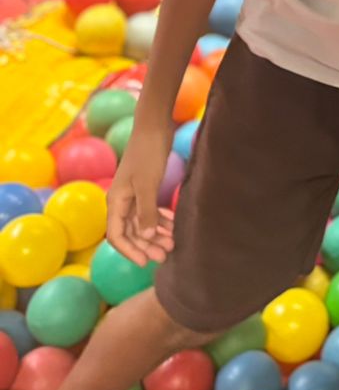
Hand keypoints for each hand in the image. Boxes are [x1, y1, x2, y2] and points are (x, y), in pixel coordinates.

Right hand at [106, 120, 176, 264]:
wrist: (155, 126)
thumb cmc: (148, 154)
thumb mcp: (147, 184)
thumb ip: (146, 212)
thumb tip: (146, 237)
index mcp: (116, 202)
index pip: (117, 236)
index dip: (130, 251)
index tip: (145, 262)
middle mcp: (121, 201)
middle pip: (130, 232)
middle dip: (146, 246)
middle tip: (165, 256)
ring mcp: (133, 195)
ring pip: (141, 223)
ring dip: (155, 235)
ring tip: (172, 244)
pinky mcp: (145, 188)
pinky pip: (150, 212)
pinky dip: (160, 221)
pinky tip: (172, 228)